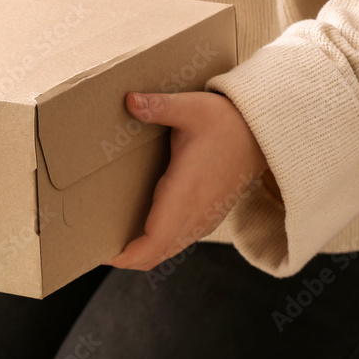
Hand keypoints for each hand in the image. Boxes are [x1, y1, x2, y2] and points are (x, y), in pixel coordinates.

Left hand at [104, 91, 267, 270]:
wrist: (262, 134)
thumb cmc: (225, 121)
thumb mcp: (191, 107)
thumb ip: (159, 106)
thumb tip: (129, 100)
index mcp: (186, 191)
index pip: (156, 239)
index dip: (130, 254)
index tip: (106, 256)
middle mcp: (196, 212)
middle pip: (157, 253)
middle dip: (127, 258)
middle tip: (96, 247)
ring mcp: (204, 218)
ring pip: (168, 250)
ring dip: (141, 254)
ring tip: (111, 242)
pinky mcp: (208, 217)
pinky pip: (178, 242)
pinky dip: (156, 246)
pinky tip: (138, 233)